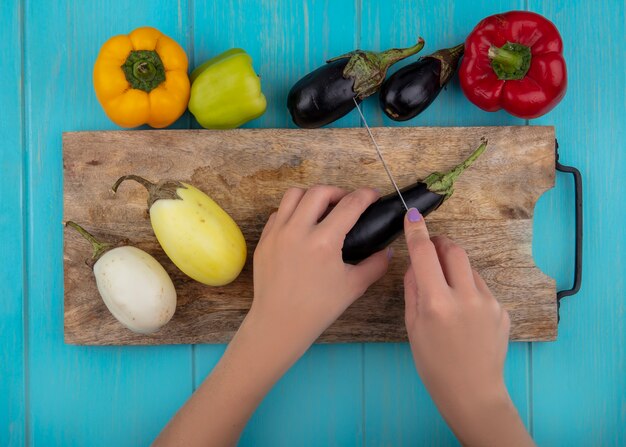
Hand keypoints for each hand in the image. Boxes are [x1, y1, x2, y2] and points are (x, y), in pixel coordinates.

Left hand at [249, 185, 389, 357]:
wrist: (279, 323)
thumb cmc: (318, 308)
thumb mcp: (353, 286)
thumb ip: (375, 265)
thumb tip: (387, 251)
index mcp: (323, 241)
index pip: (350, 205)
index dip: (366, 195)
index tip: (373, 195)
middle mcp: (297, 231)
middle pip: (320, 191)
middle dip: (338, 192)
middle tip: (348, 202)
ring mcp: (277, 233)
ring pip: (294, 195)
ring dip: (312, 196)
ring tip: (323, 209)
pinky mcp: (264, 240)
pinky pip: (278, 213)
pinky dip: (292, 211)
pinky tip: (302, 225)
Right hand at [403, 208, 533, 446]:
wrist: (473, 392)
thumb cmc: (433, 363)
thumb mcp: (413, 326)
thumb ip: (413, 290)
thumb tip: (415, 263)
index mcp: (436, 303)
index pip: (424, 254)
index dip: (417, 232)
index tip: (413, 215)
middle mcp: (465, 297)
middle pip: (454, 251)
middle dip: (441, 244)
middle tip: (432, 249)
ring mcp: (488, 303)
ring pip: (470, 269)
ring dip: (455, 269)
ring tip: (448, 292)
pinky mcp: (502, 310)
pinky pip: (482, 288)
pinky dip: (469, 289)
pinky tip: (465, 314)